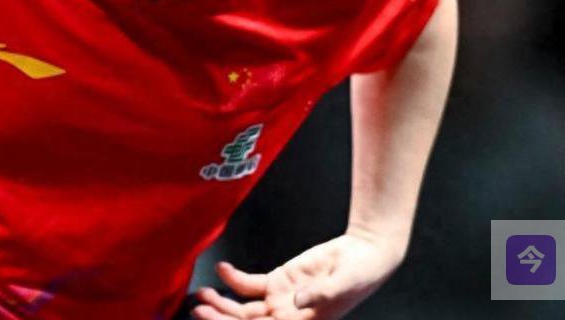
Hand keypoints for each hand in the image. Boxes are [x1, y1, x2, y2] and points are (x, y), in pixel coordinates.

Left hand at [191, 232, 405, 319]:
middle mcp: (287, 317)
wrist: (365, 252)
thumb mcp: (345, 283)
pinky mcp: (279, 281)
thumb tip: (298, 302)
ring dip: (221, 303)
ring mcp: (281, 300)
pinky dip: (234, 279)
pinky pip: (250, 285)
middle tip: (199, 311)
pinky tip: (223, 269)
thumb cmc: (361, 273)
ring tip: (201, 295)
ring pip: (243, 309)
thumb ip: (321, 293)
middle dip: (221, 319)